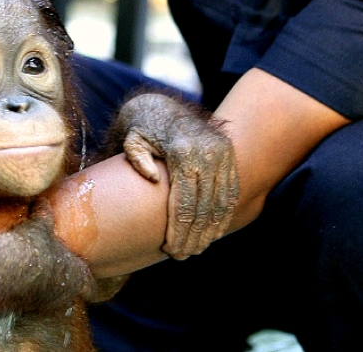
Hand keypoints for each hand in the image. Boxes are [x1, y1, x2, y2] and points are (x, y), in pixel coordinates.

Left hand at [109, 93, 238, 259]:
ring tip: (196, 249)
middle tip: (181, 256)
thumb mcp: (131, 140)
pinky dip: (224, 215)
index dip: (178, 230)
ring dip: (210, 231)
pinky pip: (231, 192)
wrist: (162, 107)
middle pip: (204, 207)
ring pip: (221, 203)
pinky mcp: (230, 156)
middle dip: (193, 236)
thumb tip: (153, 179)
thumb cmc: (140, 131)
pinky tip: (213, 233)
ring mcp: (222, 154)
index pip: (184, 203)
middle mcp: (208, 153)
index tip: (169, 249)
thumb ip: (137, 158)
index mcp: (183, 151)